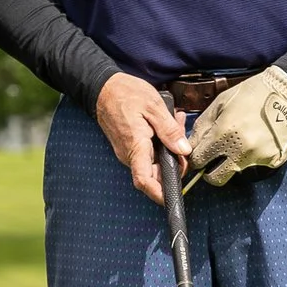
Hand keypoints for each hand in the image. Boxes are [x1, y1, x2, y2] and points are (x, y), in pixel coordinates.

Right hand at [93, 72, 187, 205]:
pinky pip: (148, 152)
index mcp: (135, 146)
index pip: (145, 180)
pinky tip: (165, 124)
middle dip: (174, 161)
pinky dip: (161, 142)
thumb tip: (183, 150)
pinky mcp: (129, 145)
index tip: (172, 199)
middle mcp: (129, 154)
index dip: (159, 194)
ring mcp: (128, 151)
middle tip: (182, 136)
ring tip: (174, 122)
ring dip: (168, 148)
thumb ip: (169, 130)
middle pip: (156, 172)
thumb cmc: (125, 93)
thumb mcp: (153, 106)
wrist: (102, 87)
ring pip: (154, 161)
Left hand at [186, 67, 286, 186]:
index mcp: (224, 134)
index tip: (199, 154)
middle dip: (211, 171)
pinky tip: (256, 141)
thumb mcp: (219, 104)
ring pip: (236, 171)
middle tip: (214, 159)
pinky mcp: (274, 160)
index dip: (196, 159)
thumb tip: (191, 147)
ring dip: (233, 162)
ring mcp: (259, 158)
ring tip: (240, 142)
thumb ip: (202, 128)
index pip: (199, 161)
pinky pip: (255, 165)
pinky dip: (252, 157)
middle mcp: (241, 150)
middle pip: (216, 178)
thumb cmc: (251, 94)